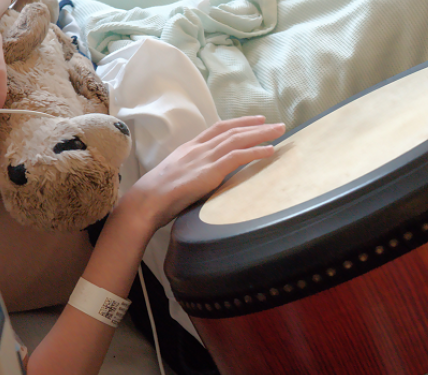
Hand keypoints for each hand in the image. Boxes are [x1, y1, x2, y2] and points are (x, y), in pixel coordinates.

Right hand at [122, 116, 285, 232]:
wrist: (148, 200)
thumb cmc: (159, 195)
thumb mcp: (178, 176)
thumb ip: (194, 171)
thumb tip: (205, 177)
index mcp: (191, 148)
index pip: (218, 128)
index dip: (238, 123)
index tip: (255, 120)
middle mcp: (199, 148)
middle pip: (232, 130)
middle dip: (256, 126)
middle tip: (276, 124)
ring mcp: (205, 158)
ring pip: (238, 139)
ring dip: (262, 134)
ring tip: (280, 132)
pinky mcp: (210, 171)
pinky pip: (238, 157)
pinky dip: (256, 152)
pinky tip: (270, 151)